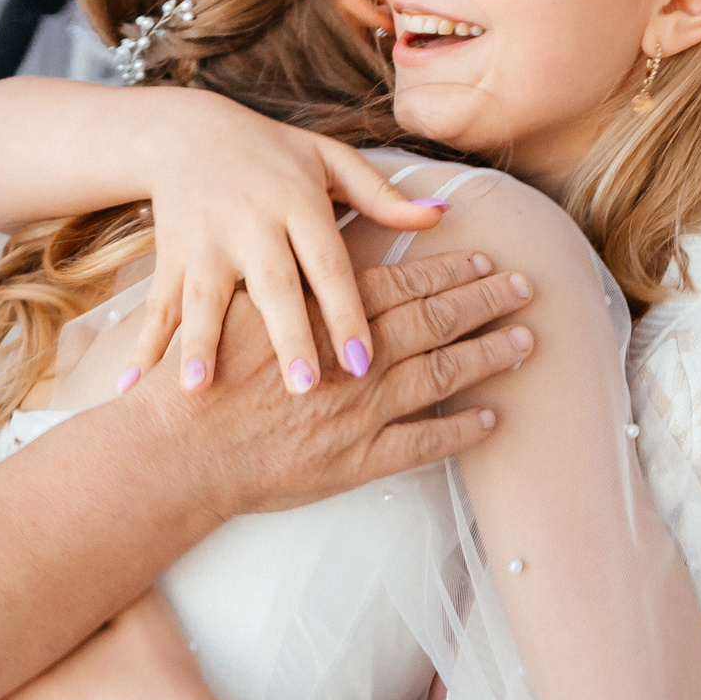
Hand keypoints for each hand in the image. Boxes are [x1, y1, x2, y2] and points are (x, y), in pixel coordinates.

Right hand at [127, 90, 458, 392]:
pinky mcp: (168, 255)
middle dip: (286, 337)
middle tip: (305, 388)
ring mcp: (204, 241)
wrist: (186, 132)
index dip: (346, 313)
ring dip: (200, 344)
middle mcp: (250, 223)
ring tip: (200, 389)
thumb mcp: (329, 161)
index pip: (328, 264)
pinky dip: (144, 346)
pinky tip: (133, 387)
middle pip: (271, 287)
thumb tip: (441, 216)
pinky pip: (156, 306)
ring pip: (203, 298)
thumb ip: (381, 196)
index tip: (363, 364)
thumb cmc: (273, 154)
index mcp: (297, 202)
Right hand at [127, 246, 533, 516]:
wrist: (174, 450)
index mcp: (323, 312)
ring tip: (525, 342)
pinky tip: (490, 420)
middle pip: (434, 322)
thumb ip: (289, 274)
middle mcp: (350, 357)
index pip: (404, 284)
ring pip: (440, 375)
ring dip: (488, 356)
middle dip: (485, 303)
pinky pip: (422, 445)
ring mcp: (358, 411)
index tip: (485, 262)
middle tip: (526, 290)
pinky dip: (459, 431)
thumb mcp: (237, 300)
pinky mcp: (353, 461)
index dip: (449, 272)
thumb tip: (332, 238)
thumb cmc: (199, 371)